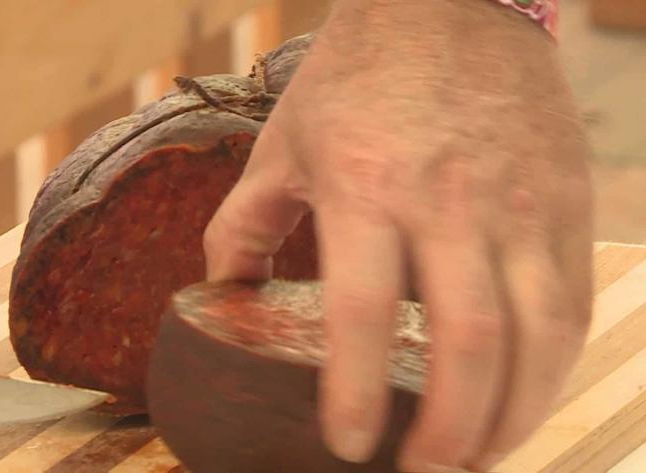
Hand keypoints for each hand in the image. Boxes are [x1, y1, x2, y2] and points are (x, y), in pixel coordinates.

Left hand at [203, 0, 593, 470]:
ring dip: (514, 413)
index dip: (358, 393)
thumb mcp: (283, 143)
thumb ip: (243, 222)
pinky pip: (572, 298)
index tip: (349, 447)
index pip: (365, 312)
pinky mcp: (564, 198)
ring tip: (480, 456)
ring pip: (537, 332)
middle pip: (467, 339)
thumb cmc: (357, 75)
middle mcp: (450, 199)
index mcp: (366, 186)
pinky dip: (555, 364)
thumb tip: (220, 289)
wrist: (450, 5)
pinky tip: (527, 395)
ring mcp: (518, 200)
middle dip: (451, 429)